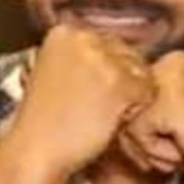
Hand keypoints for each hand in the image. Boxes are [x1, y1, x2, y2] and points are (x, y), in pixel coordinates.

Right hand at [10, 25, 155, 181]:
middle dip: (121, 82)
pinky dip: (135, 111)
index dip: (106, 74)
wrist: (35, 151)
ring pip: (141, 72)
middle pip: (128, 55)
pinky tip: (111, 122)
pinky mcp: (119, 82)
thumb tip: (117, 54)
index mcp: (65, 32)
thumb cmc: (45, 123)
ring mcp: (103, 59)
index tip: (87, 95)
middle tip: (95, 108)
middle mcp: (84, 37)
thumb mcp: (54, 73)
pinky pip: (148, 92)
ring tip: (101, 115)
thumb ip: (82, 57)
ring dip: (130, 97)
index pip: (109, 44)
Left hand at [122, 52, 183, 183]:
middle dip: (139, 138)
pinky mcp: (167, 101)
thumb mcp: (178, 114)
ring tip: (177, 153)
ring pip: (126, 119)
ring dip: (147, 147)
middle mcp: (169, 61)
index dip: (138, 126)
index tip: (163, 143)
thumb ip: (147, 107)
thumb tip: (106, 115)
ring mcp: (168, 79)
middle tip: (165, 155)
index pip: (129, 94)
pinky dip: (156, 151)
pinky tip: (182, 153)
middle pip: (123, 105)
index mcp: (172, 60)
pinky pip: (138, 131)